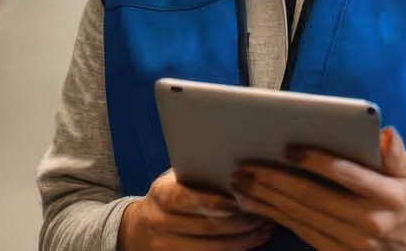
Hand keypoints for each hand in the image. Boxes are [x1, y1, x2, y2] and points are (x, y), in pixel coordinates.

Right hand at [120, 170, 274, 250]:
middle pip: (205, 227)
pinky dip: (238, 249)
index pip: (184, 198)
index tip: (236, 201)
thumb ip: (197, 175)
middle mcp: (160, 222)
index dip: (211, 201)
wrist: (139, 230)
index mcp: (161, 195)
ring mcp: (167, 247)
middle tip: (265, 213)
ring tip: (266, 226)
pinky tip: (255, 239)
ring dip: (245, 239)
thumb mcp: (174, 181)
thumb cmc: (169, 197)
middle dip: (240, 222)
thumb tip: (235, 163)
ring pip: (213, 248)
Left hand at [230, 128, 405, 250]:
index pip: (346, 175)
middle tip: (246, 164)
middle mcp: (368, 222)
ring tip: (241, 183)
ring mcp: (352, 242)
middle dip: (276, 181)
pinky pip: (303, 233)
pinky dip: (277, 217)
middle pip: (314, 198)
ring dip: (268, 200)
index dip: (316, 161)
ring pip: (302, 218)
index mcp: (388, 196)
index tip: (288, 147)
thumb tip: (385, 133)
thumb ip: (398, 155)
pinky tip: (257, 205)